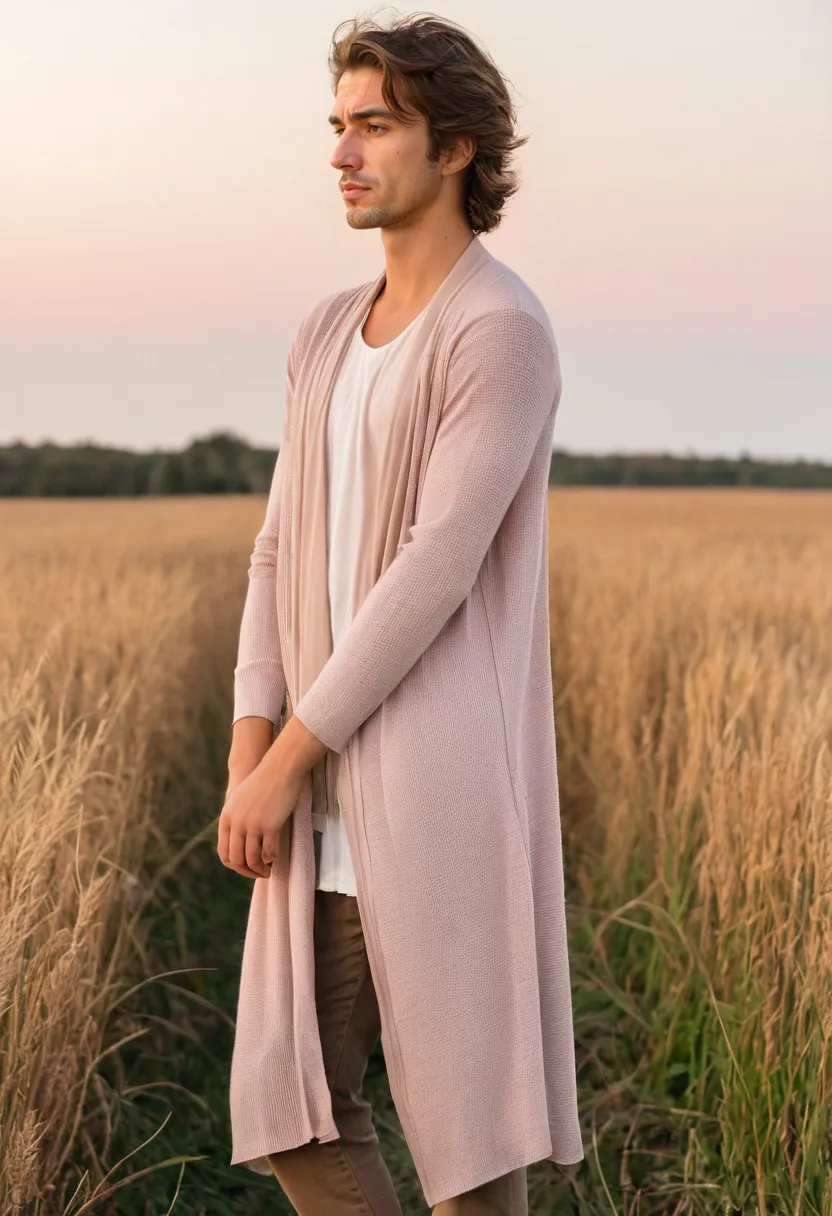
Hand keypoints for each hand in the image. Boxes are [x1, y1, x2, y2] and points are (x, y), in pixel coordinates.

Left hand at [218, 756, 304, 880]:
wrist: (278, 769)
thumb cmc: (262, 783)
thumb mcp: (239, 800)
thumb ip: (235, 819)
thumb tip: (238, 841)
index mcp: (226, 818)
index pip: (224, 853)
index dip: (235, 866)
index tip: (246, 867)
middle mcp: (236, 823)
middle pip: (236, 859)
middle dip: (247, 871)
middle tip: (259, 873)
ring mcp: (252, 825)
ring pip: (253, 859)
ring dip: (260, 869)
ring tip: (268, 870)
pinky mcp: (270, 826)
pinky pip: (269, 852)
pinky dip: (272, 858)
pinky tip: (276, 857)